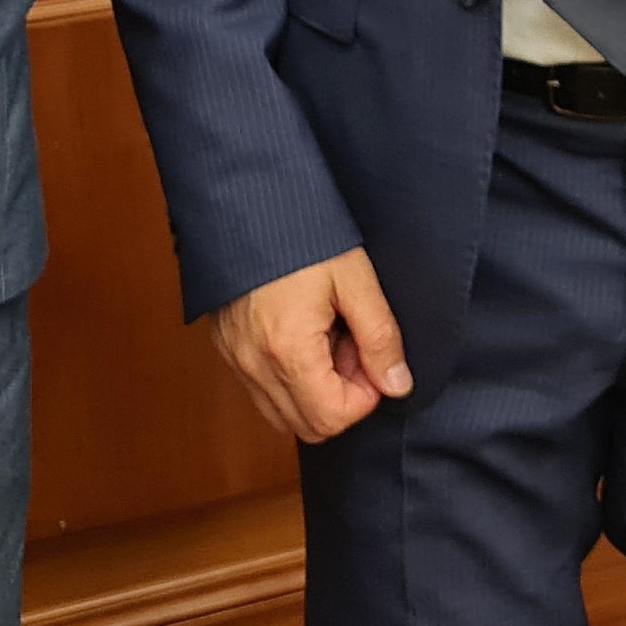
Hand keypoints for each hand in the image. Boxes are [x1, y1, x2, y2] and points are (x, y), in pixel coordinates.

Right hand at [209, 249, 412, 442]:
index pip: (332, 419)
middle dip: (342, 398)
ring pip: (282, 415)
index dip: (365, 397)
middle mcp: (254, 365)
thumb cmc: (301, 231)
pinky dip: (290, 379)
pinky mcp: (227, 348)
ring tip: (330, 338)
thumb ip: (380, 336)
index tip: (372, 356)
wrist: (247, 198)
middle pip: (308, 427)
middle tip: (354, 347)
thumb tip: (398, 385)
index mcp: (287, 351)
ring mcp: (235, 359)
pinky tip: (305, 333)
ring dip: (315, 391)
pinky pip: (262, 391)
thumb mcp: (354, 278)